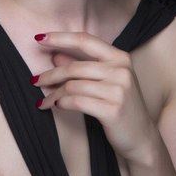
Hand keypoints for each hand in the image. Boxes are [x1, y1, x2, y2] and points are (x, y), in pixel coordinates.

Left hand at [32, 32, 156, 164]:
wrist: (141, 138)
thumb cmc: (119, 105)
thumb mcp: (104, 81)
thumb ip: (81, 65)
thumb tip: (55, 55)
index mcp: (120, 57)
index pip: (85, 40)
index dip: (60, 37)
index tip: (39, 38)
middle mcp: (121, 70)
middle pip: (75, 67)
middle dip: (50, 75)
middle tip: (34, 81)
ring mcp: (119, 90)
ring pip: (73, 86)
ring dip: (53, 94)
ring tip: (44, 100)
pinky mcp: (113, 110)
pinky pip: (77, 102)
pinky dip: (62, 103)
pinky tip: (56, 105)